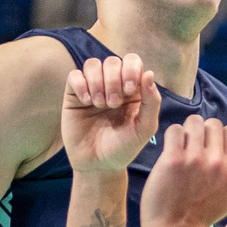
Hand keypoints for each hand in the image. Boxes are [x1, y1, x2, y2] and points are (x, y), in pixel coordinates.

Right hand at [62, 55, 162, 176]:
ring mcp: (93, 88)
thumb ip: (152, 102)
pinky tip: (86, 102)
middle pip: (112, 61)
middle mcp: (113, 84)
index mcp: (133, 88)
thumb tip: (148, 73)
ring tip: (99, 104)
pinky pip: (74, 75)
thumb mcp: (145, 128)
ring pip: (93, 64)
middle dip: (113, 80)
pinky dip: (81, 85)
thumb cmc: (124, 147)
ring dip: (97, 82)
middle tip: (113, 103)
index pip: (132, 61)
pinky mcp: (75, 96)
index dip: (130, 69)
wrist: (99, 165)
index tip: (129, 90)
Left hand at [142, 118, 226, 226]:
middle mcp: (217, 161)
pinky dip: (173, 135)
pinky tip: (171, 148)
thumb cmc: (203, 215)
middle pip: (213, 124)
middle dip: (204, 131)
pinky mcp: (172, 159)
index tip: (211, 145)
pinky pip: (175, 130)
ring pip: (194, 122)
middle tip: (195, 145)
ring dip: (188, 131)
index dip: (221, 135)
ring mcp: (194, 159)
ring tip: (183, 145)